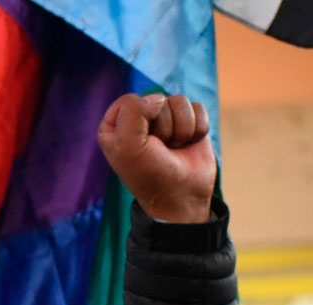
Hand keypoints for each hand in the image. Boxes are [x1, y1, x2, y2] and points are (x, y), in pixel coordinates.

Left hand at [97, 93, 214, 223]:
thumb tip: (159, 99)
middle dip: (163, 126)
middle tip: (159, 150)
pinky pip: (198, 108)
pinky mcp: (188, 122)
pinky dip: (196, 129)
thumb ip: (133, 111)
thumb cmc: (150, 175)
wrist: (181, 197)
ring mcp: (165, 120)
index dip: (140, 120)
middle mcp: (138, 119)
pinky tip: (188, 146)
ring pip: (180, 102)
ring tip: (173, 149)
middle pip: (157, 99)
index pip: (130, 100)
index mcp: (114, 125)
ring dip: (181, 130)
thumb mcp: (128, 146)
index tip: (140, 144)